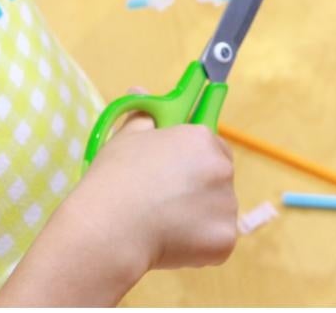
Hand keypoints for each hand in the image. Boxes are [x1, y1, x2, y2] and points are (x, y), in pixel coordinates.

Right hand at [67, 100, 238, 271]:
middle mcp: (222, 168)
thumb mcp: (124, 139)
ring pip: (218, 211)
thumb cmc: (113, 181)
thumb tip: (141, 89)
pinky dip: (199, 245)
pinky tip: (170, 243)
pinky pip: (217, 241)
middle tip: (163, 201)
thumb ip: (142, 115)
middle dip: (199, 188)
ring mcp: (227, 205)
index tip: (174, 174)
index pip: (211, 145)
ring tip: (160, 224)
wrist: (108, 230)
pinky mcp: (225, 238)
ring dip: (199, 218)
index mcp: (201, 139)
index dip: (191, 160)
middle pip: (219, 177)